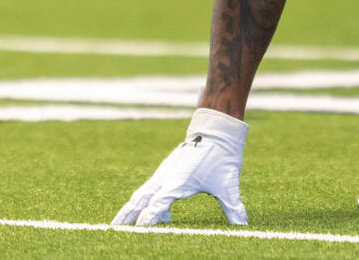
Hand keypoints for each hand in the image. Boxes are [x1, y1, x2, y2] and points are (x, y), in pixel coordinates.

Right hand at [111, 108, 247, 226]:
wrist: (216, 126)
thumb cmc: (222, 155)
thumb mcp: (228, 184)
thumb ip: (233, 207)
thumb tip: (244, 225)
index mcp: (178, 183)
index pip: (158, 206)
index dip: (148, 219)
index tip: (138, 232)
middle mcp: (166, 177)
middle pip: (140, 199)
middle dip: (127, 215)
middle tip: (114, 230)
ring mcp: (164, 172)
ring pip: (142, 192)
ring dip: (130, 207)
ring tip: (119, 223)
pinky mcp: (166, 168)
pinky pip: (149, 187)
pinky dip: (142, 199)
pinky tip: (143, 208)